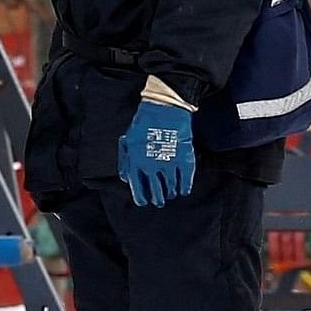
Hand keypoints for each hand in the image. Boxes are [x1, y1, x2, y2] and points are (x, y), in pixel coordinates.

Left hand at [117, 82, 196, 206]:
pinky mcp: (184, 160)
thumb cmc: (144, 123)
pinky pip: (185, 181)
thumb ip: (126, 161)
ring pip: (170, 188)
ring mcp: (168, 164)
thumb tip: (125, 179)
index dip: (140, 198)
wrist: (164, 108)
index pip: (137, 189)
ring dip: (170, 193)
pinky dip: (184, 188)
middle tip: (158, 201)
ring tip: (170, 194)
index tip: (143, 202)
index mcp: (135, 162)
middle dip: (156, 199)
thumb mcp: (128, 141)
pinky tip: (183, 190)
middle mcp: (151, 167)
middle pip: (155, 192)